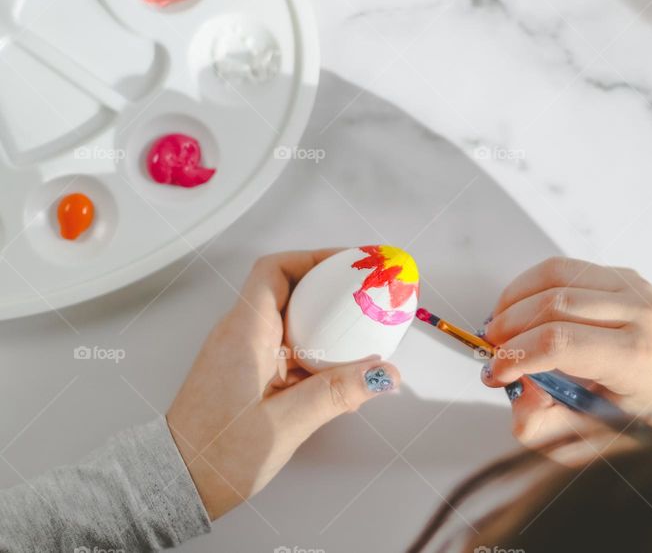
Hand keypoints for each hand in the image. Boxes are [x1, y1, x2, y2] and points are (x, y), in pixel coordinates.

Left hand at [166, 249, 399, 519]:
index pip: (275, 271)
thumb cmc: (216, 455)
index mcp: (244, 333)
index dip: (314, 258)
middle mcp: (240, 335)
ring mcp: (242, 354)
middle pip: (289, 290)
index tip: (351, 264)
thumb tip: (384, 373)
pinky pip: (287, 348)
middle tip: (369, 295)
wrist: (175, 485)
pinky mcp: (247, 375)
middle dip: (330, 288)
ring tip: (364, 332)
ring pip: (291, 321)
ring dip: (326, 323)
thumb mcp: (284, 424)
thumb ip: (337, 394)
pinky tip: (340, 372)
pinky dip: (315, 350)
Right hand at [481, 257, 651, 446]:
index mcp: (639, 359)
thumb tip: (515, 387)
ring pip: (556, 276)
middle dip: (510, 327)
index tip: (495, 374)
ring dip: (515, 300)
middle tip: (489, 351)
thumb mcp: (586, 441)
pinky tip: (519, 311)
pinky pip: (565, 269)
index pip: (563, 343)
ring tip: (499, 328)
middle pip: (555, 305)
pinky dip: (530, 287)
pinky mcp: (624, 275)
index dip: (518, 355)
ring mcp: (636, 289)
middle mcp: (643, 315)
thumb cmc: (631, 419)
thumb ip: (541, 425)